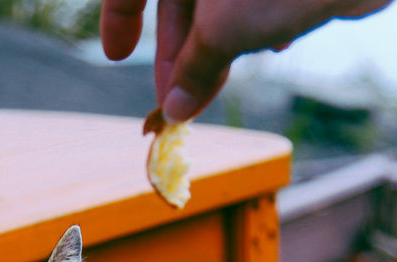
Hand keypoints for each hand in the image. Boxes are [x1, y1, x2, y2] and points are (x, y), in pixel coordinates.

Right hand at [100, 0, 395, 122]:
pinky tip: (280, 39)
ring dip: (219, 39)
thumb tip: (173, 109)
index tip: (116, 56)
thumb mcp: (224, 32)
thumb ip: (193, 69)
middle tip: (180, 102)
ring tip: (230, 71)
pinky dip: (255, 17)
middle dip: (179, 49)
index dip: (118, 17)